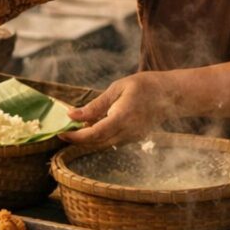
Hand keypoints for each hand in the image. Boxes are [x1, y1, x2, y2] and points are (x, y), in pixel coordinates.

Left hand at [58, 72, 177, 146]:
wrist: (169, 94)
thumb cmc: (142, 86)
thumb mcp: (116, 89)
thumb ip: (95, 105)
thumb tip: (72, 115)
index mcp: (122, 118)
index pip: (94, 134)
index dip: (76, 137)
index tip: (60, 133)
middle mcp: (128, 132)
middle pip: (97, 142)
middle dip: (78, 139)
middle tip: (63, 131)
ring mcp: (132, 137)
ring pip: (103, 144)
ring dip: (88, 138)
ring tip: (77, 125)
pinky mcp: (134, 138)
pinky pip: (112, 141)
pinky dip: (100, 136)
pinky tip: (94, 124)